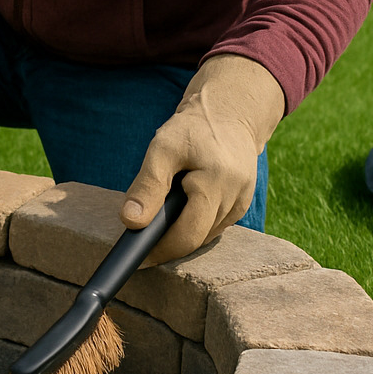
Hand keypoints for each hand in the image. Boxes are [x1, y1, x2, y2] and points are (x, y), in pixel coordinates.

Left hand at [121, 54, 286, 263]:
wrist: (229, 113)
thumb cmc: (192, 129)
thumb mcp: (162, 149)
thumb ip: (147, 186)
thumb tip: (131, 222)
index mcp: (217, 184)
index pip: (188, 234)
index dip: (161, 250)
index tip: (137, 260)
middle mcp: (236, 198)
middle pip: (196, 239)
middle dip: (168, 243)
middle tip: (143, 239)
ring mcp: (242, 204)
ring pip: (205, 236)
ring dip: (181, 232)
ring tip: (163, 212)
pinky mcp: (241, 206)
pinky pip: (213, 227)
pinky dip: (194, 224)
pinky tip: (182, 209)